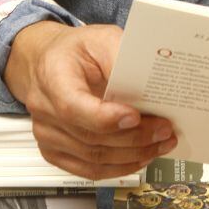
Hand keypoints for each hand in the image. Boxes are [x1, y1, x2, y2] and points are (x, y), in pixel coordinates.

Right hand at [3, 21, 176, 180]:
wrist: (48, 61)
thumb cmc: (75, 50)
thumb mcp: (100, 38)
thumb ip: (120, 56)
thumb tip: (146, 80)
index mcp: (52, 76)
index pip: (73, 107)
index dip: (106, 118)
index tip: (136, 116)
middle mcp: (45, 110)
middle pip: (90, 137)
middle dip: (134, 137)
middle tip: (164, 130)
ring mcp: (47, 135)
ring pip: (93, 159)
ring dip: (132, 155)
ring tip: (160, 143)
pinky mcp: (55, 151)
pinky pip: (88, 170)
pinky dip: (118, 167)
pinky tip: (140, 156)